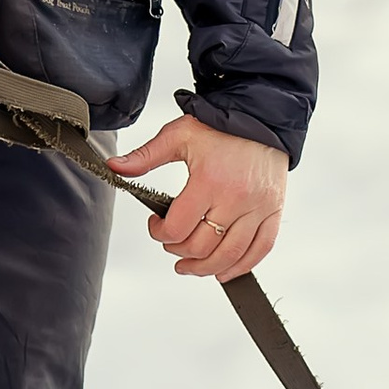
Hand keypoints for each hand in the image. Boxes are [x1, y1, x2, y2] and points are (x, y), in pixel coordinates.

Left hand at [111, 111, 286, 281]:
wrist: (261, 117)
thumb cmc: (221, 127)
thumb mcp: (178, 135)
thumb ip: (146, 156)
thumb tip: (115, 167)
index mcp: (209, 180)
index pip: (178, 228)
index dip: (159, 234)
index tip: (155, 226)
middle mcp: (236, 198)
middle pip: (202, 246)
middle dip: (179, 251)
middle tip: (171, 244)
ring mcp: (258, 208)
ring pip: (230, 255)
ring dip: (206, 268)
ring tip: (191, 267)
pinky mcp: (273, 212)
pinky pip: (260, 250)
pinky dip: (242, 266)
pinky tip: (224, 271)